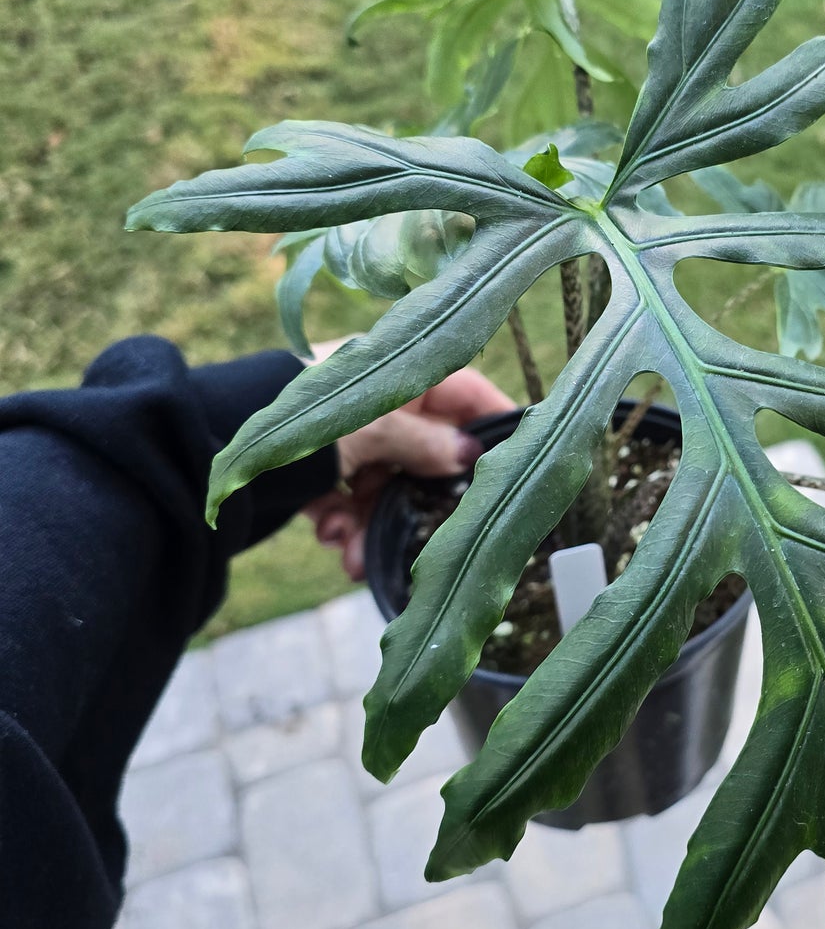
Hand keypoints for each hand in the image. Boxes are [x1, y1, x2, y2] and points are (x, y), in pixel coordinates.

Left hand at [303, 343, 512, 580]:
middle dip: (421, 497)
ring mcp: (344, 438)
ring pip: (385, 485)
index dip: (492, 423)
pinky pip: (347, 500)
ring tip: (355, 556)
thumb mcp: (373, 431)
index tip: (518, 460)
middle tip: (432, 533)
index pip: (464, 391)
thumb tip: (470, 457)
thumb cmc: (300, 424)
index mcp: (393, 372)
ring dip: (377, 525)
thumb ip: (425, 444)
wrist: (202, 441)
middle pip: (424, 451)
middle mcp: (374, 401)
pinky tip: (332, 542)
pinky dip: (344, 525)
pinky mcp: (314, 470)